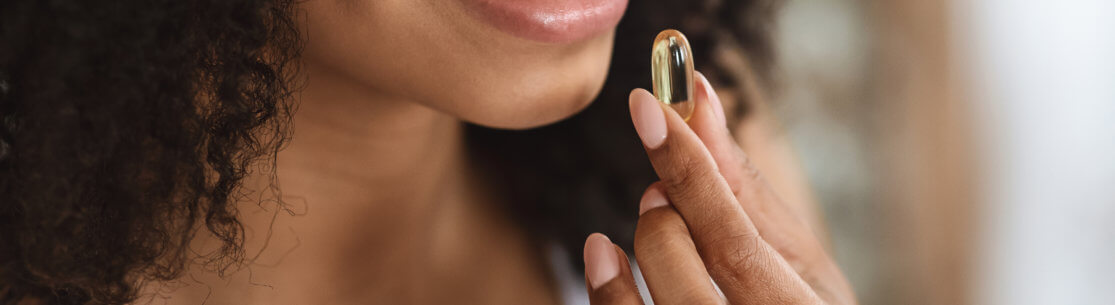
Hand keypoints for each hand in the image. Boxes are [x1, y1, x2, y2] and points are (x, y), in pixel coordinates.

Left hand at [582, 72, 855, 304]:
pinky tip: (603, 253)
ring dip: (637, 252)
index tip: (645, 105)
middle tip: (659, 194)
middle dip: (665, 221)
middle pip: (688, 283)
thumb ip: (742, 185)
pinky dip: (608, 291)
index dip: (687, 169)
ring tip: (648, 216)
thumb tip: (698, 97)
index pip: (733, 241)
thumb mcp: (794, 254)